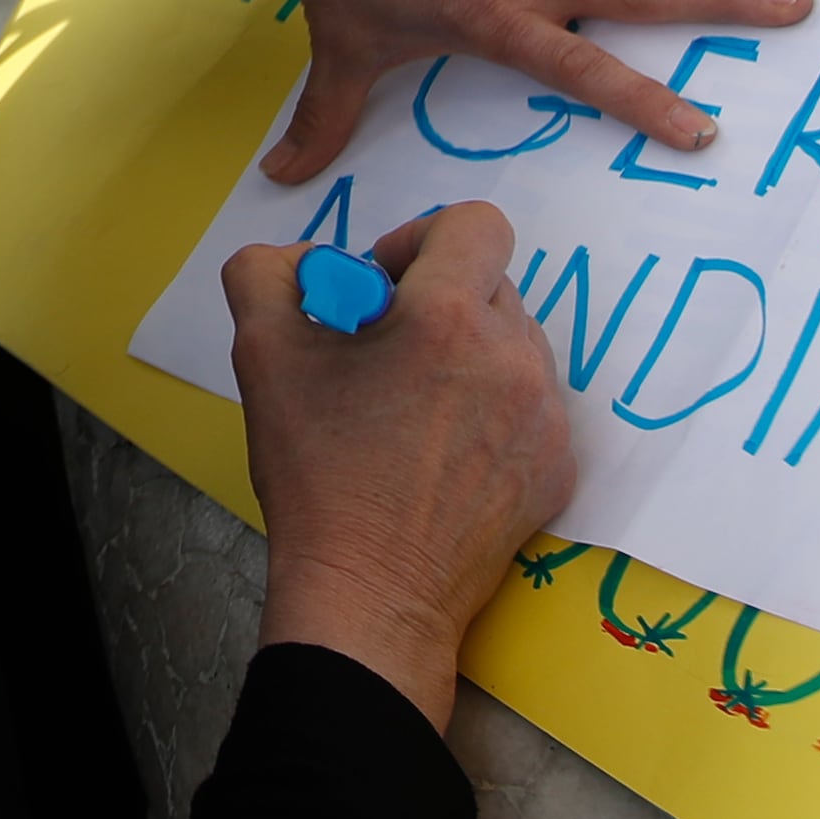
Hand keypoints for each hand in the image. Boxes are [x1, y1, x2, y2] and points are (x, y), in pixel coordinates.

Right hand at [232, 204, 572, 730]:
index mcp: (447, 319)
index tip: (384, 289)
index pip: (474, 223)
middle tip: (387, 353)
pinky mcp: (558, 469)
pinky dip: (492, 411)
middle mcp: (514, 358)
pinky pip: (532, 406)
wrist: (371, 595)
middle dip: (440, 300)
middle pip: (492, 282)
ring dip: (469, 352)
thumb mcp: (262, 355)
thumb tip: (307, 262)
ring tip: (415, 408)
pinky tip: (443, 454)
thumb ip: (269, 274)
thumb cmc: (318, 476)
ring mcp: (547, 418)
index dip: (421, 239)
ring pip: (516, 343)